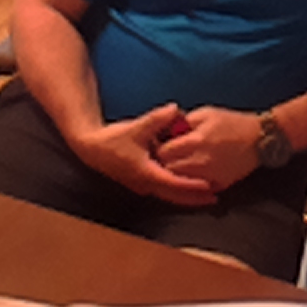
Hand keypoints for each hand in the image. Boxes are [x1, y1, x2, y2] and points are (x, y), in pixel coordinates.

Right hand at [74, 106, 216, 205]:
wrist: (92, 148)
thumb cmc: (112, 139)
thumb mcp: (136, 127)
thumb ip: (157, 119)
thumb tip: (175, 109)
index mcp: (145, 173)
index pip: (174, 183)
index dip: (192, 185)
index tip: (209, 186)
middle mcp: (145, 184)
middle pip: (175, 196)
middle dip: (195, 198)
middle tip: (215, 198)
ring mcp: (143, 185)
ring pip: (170, 196)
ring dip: (188, 197)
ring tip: (207, 196)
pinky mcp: (142, 183)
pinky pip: (164, 191)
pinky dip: (178, 192)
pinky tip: (188, 187)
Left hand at [154, 107, 262, 192]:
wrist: (260, 138)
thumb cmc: (233, 123)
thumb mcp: (207, 113)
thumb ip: (185, 121)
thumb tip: (168, 130)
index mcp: (196, 140)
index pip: (164, 152)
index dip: (162, 148)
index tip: (165, 146)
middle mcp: (201, 160)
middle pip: (170, 169)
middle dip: (168, 162)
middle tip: (172, 156)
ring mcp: (211, 175)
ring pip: (182, 181)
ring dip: (180, 173)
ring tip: (184, 163)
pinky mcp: (220, 184)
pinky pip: (199, 187)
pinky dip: (195, 181)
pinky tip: (198, 171)